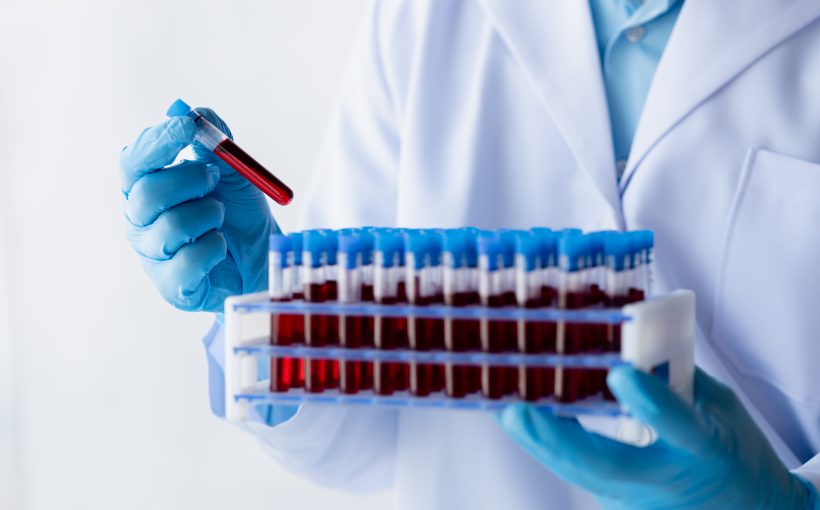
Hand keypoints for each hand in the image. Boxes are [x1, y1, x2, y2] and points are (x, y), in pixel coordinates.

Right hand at [120, 106, 274, 312]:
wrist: (262, 260)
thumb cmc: (238, 216)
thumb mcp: (233, 173)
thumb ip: (216, 141)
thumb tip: (197, 113)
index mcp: (146, 189)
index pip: (133, 163)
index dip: (157, 142)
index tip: (187, 126)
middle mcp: (141, 222)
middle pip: (147, 193)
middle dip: (190, 179)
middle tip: (216, 178)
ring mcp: (153, 256)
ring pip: (171, 226)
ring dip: (209, 215)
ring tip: (221, 217)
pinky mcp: (171, 287)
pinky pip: (189, 261)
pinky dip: (214, 247)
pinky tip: (221, 246)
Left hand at [500, 366, 816, 508]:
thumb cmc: (735, 454)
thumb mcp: (721, 409)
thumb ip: (677, 376)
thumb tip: (633, 335)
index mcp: (706, 452)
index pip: (680, 428)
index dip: (651, 403)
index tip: (621, 374)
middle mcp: (668, 484)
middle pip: (608, 468)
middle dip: (557, 439)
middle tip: (518, 410)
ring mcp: (639, 503)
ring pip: (582, 476)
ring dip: (539, 443)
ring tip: (504, 410)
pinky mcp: (620, 506)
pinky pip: (581, 475)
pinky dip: (550, 448)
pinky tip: (523, 424)